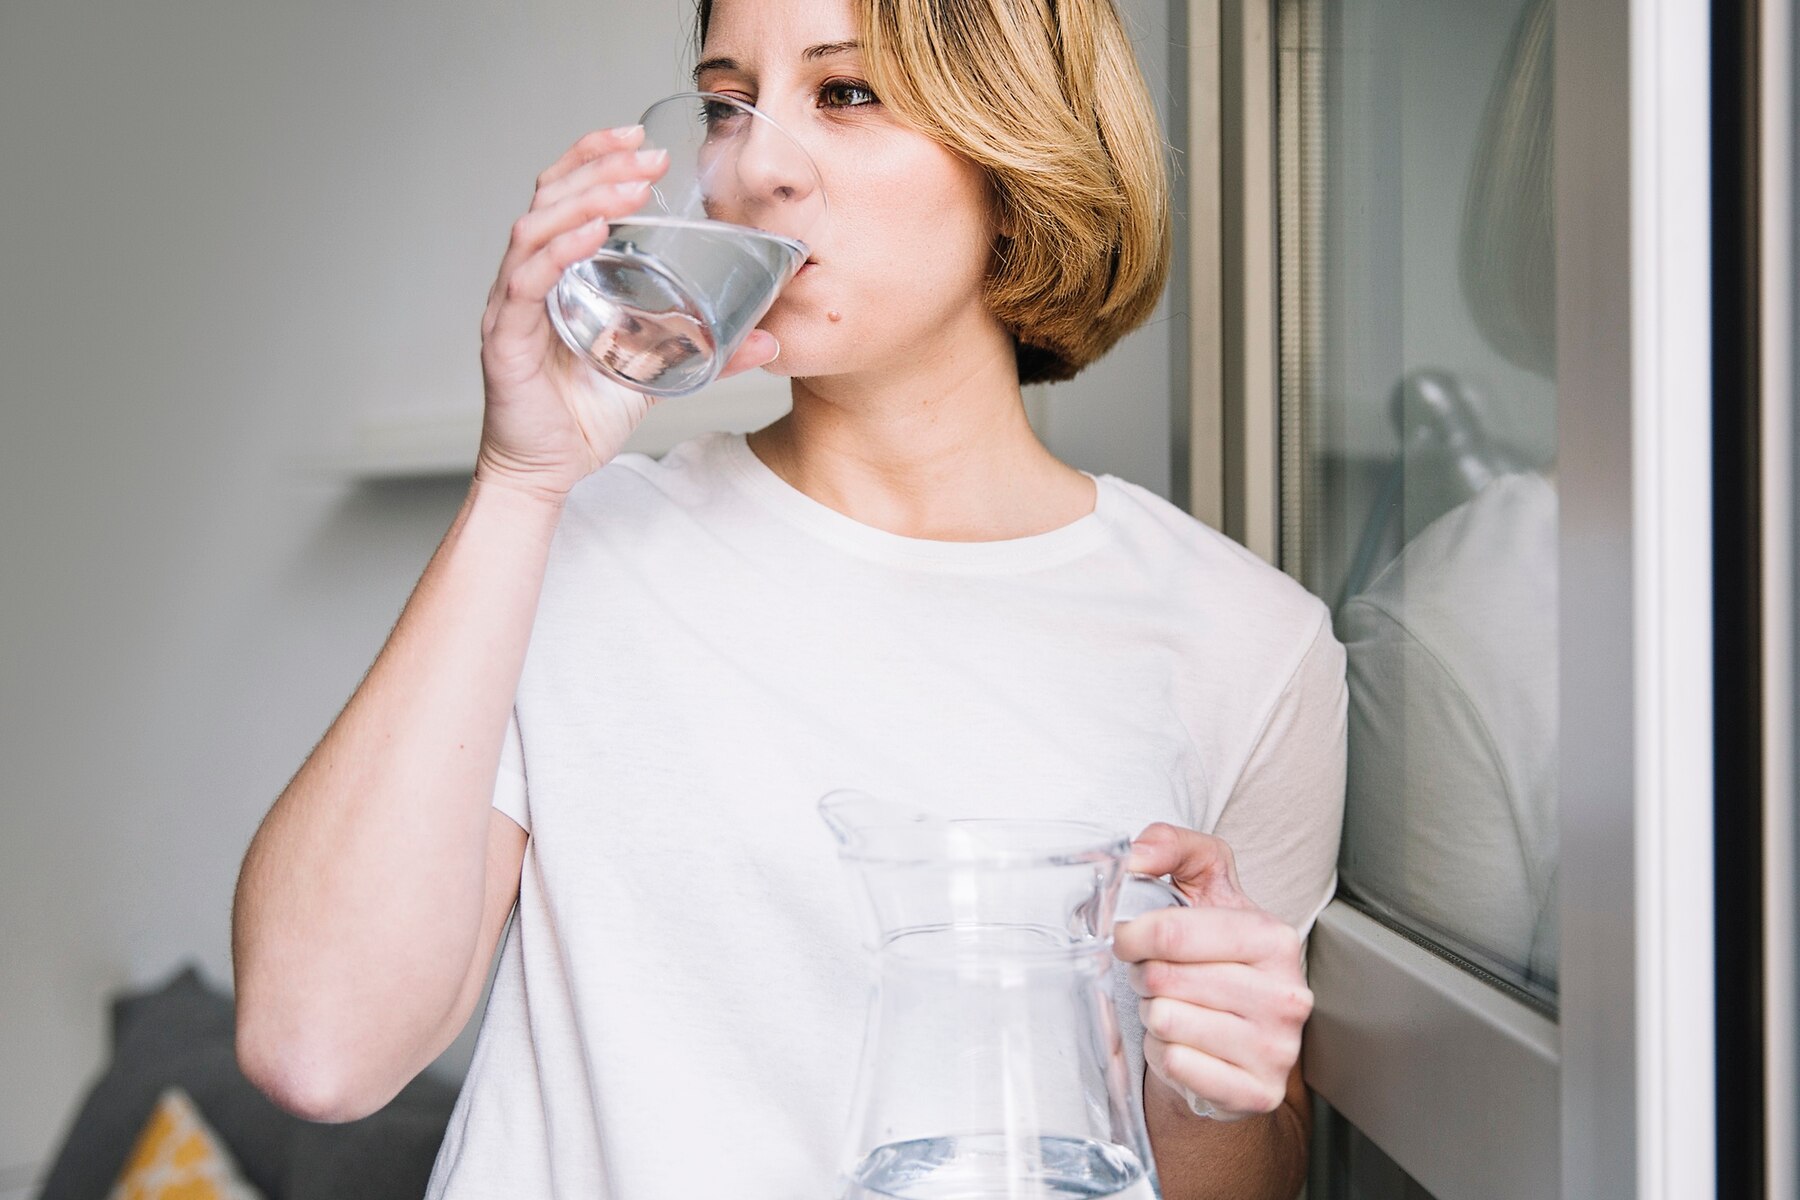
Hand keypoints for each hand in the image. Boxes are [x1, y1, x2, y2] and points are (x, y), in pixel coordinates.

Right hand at [474, 125, 781, 500]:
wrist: (548, 473)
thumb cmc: (586, 417)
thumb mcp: (661, 375)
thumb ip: (709, 353)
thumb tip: (770, 337)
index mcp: (559, 273)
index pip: (566, 195)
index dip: (596, 159)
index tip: (641, 139)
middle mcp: (529, 277)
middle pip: (550, 196)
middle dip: (599, 166)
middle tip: (648, 156)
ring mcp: (513, 305)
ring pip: (536, 227)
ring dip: (585, 198)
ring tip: (631, 186)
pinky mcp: (505, 339)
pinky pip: (526, 281)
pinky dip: (558, 250)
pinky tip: (592, 233)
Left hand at [1111, 822, 1312, 1122]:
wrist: (1237, 1039)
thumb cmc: (1217, 960)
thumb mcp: (1202, 889)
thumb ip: (1173, 848)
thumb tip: (1137, 854)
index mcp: (1273, 938)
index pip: (1172, 931)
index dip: (1133, 935)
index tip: (1129, 940)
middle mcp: (1285, 994)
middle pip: (1163, 978)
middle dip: (1145, 977)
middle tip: (1160, 979)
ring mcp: (1276, 1048)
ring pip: (1166, 1022)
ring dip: (1155, 1016)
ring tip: (1177, 1009)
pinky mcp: (1256, 1092)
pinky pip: (1176, 1065)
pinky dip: (1166, 1056)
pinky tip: (1186, 1046)